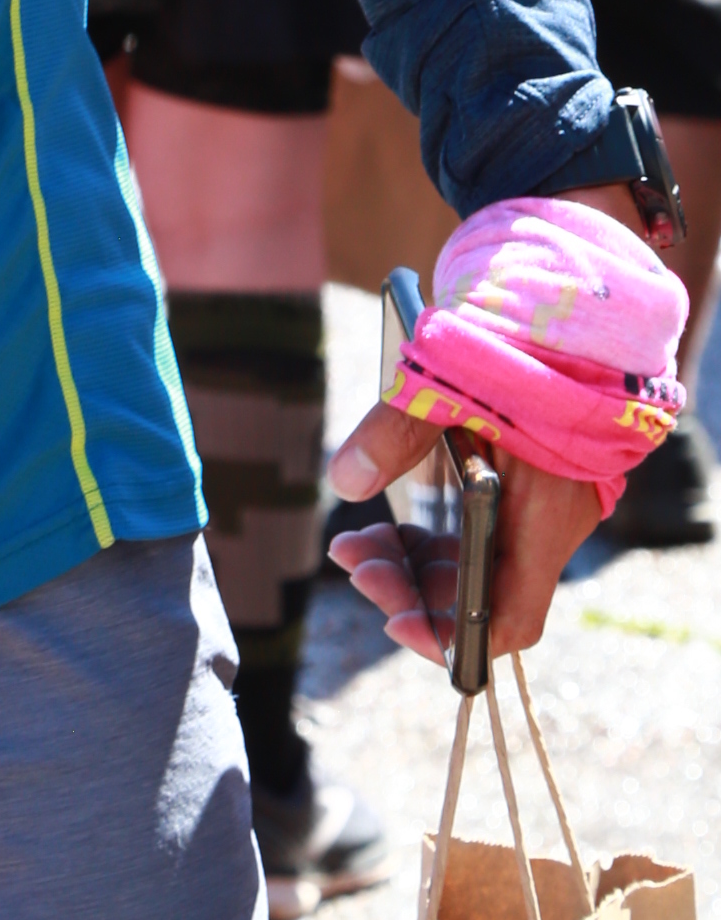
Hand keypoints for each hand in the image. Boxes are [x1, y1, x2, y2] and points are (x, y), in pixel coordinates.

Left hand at [323, 182, 640, 663]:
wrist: (577, 281)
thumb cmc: (521, 333)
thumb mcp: (450, 380)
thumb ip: (396, 434)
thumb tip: (343, 482)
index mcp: (546, 511)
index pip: (509, 620)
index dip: (452, 638)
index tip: (393, 622)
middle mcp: (552, 520)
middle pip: (482, 593)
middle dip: (413, 588)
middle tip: (350, 560)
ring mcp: (544, 499)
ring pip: (478, 559)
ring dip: (417, 559)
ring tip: (354, 543)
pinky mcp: (531, 475)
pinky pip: (483, 525)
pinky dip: (436, 527)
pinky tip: (386, 508)